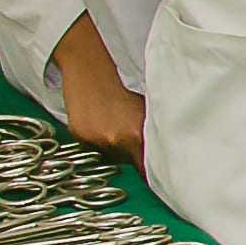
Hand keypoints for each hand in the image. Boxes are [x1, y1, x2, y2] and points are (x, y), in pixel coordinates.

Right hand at [48, 19, 145, 162]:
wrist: (90, 68)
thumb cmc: (121, 85)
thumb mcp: (144, 109)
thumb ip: (153, 132)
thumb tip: (165, 151)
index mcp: (138, 135)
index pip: (147, 169)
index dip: (154, 174)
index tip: (159, 176)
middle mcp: (118, 140)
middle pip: (130, 163)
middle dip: (134, 156)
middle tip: (133, 138)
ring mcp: (97, 139)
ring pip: (111, 156)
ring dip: (116, 147)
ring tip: (116, 124)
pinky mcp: (80, 136)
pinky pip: (93, 148)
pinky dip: (98, 140)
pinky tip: (101, 122)